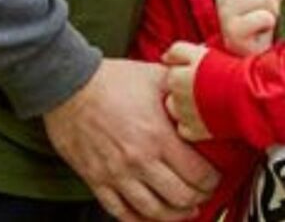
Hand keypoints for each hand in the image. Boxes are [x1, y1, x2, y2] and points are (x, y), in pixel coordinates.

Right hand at [43, 58, 216, 220]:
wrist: (69, 85)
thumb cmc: (111, 80)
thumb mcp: (156, 76)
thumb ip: (183, 89)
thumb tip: (205, 90)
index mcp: (158, 136)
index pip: (197, 174)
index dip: (212, 181)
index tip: (215, 178)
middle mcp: (139, 160)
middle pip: (180, 197)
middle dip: (198, 199)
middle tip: (203, 195)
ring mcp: (116, 174)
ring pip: (153, 211)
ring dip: (174, 215)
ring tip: (183, 210)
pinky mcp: (96, 180)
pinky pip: (120, 212)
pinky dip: (139, 220)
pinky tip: (149, 216)